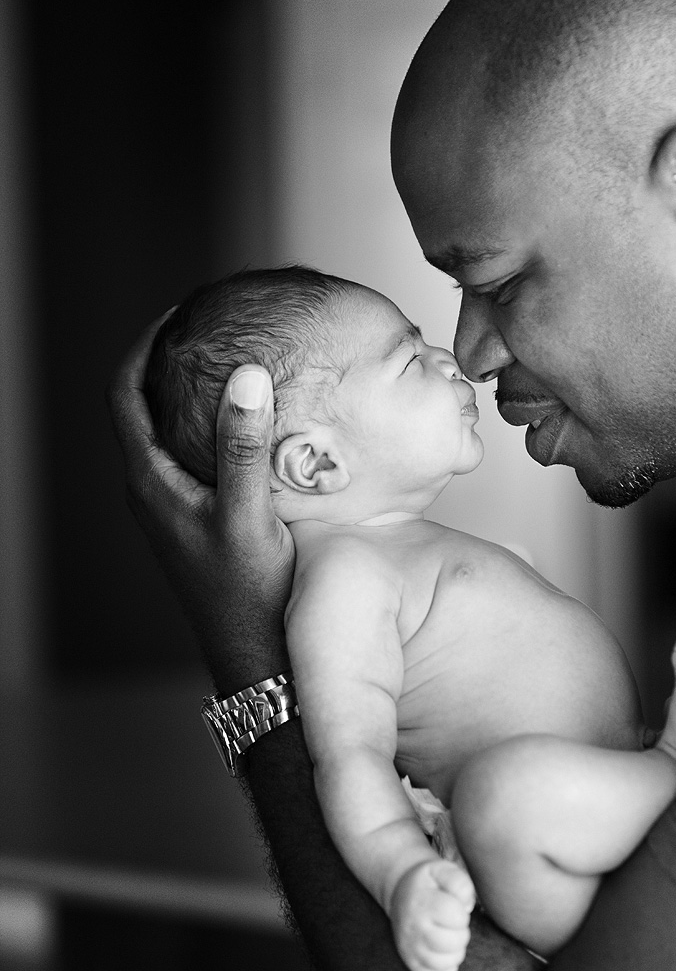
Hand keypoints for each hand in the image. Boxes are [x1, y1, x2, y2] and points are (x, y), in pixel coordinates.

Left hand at [106, 312, 294, 685]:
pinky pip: (190, 454)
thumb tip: (245, 375)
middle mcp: (151, 491)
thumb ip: (243, 447)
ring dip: (185, 393)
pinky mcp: (195, 519)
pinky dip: (208, 425)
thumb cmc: (249, 597)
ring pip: (165, 432)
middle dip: (164, 361)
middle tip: (208, 327)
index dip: (141, 346)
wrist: (258, 657)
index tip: (176, 313)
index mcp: (150, 482)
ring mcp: (171, 506)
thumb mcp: (249, 517)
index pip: (123, 394)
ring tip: (228, 361)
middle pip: (139, 406)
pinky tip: (250, 423)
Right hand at [390, 860, 476, 970]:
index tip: (454, 906)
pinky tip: (445, 953)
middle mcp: (412, 927)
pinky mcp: (410, 963)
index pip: (456, 916)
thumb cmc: (429, 883)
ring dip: (456, 951)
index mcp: (421, 902)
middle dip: (462, 932)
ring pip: (444, 963)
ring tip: (450, 936)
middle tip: (454, 923)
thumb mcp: (442, 869)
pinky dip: (445, 970)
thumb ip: (459, 881)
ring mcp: (409, 948)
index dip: (462, 912)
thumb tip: (467, 906)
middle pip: (453, 942)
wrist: (401, 892)